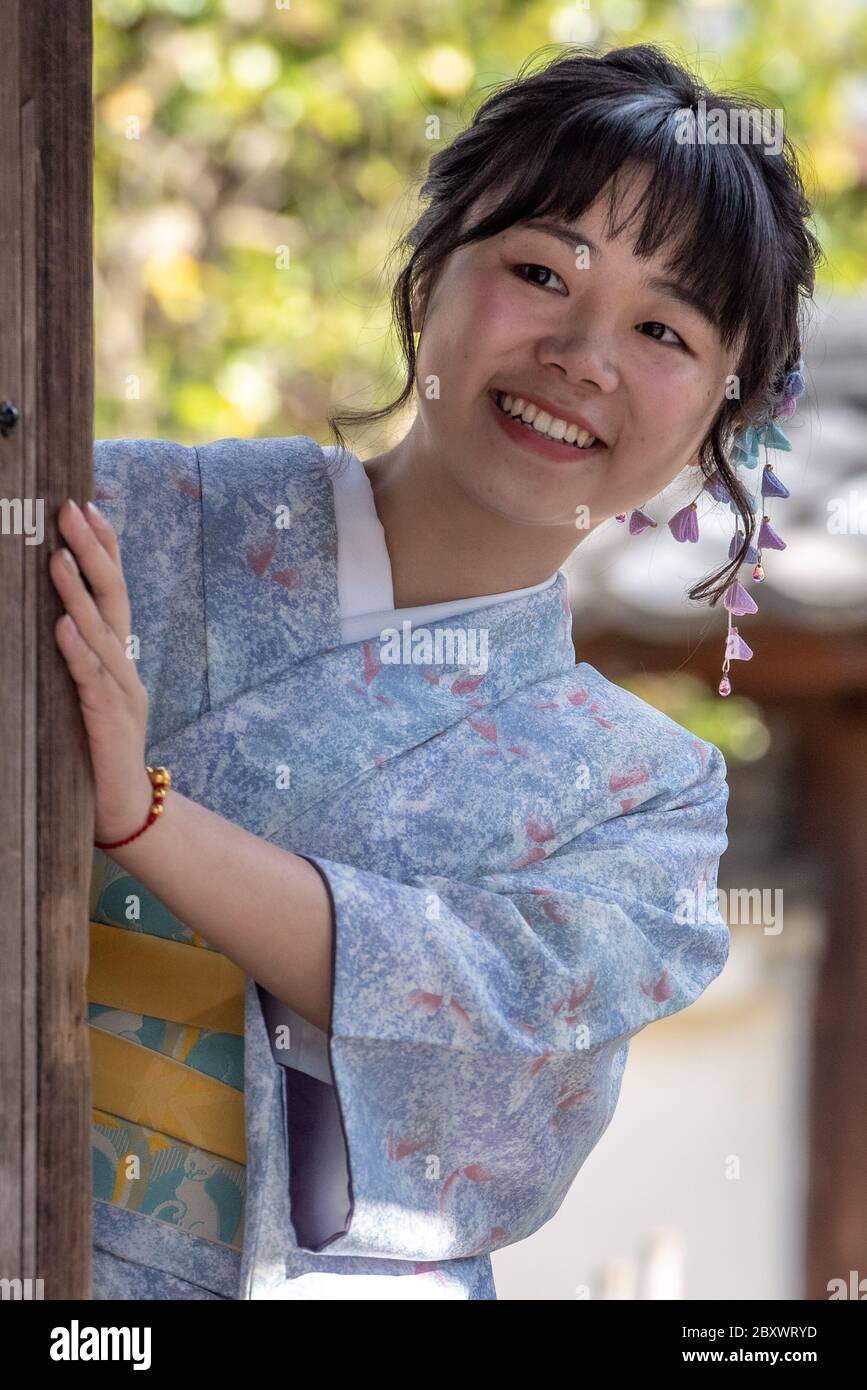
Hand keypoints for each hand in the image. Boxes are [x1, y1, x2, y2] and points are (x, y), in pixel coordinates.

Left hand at [50, 498, 153, 844]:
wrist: (121, 812)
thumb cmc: (91, 754)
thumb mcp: (82, 697)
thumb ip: (73, 660)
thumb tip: (46, 618)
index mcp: (118, 659)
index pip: (115, 592)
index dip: (107, 548)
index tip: (89, 506)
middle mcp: (124, 668)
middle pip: (116, 598)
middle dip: (94, 551)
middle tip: (71, 510)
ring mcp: (121, 694)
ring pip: (102, 633)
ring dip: (78, 593)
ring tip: (58, 558)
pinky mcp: (107, 723)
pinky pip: (91, 680)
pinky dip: (76, 651)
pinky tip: (60, 625)